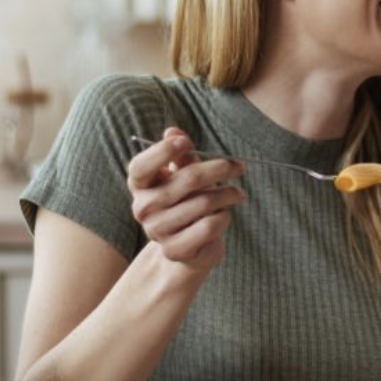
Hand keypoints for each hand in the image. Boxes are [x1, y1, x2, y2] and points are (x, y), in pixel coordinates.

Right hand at [127, 127, 244, 270]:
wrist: (190, 246)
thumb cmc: (188, 202)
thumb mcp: (184, 175)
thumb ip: (181, 155)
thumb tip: (173, 130)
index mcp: (140, 185)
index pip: (142, 166)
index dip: (162, 151)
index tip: (186, 141)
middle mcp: (143, 208)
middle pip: (187, 179)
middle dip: (220, 168)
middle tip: (239, 167)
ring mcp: (156, 231)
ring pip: (204, 203)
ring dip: (228, 195)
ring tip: (236, 194)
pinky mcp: (174, 250)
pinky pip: (209, 226)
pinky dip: (224, 217)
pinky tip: (224, 215)